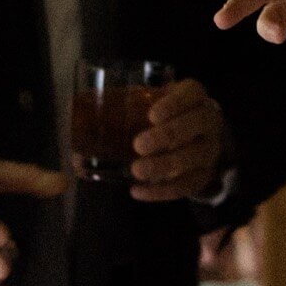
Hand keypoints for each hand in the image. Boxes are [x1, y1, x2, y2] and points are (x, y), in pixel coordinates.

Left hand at [129, 79, 227, 202]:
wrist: (199, 138)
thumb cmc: (166, 116)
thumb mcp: (155, 103)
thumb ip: (126, 106)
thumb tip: (76, 115)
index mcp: (194, 97)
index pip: (191, 94)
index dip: (174, 104)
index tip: (151, 115)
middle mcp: (208, 121)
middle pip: (196, 124)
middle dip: (168, 135)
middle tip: (139, 145)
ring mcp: (210, 150)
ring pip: (193, 157)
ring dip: (164, 165)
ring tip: (137, 171)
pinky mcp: (204, 175)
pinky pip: (187, 186)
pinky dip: (162, 191)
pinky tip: (138, 191)